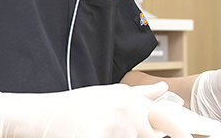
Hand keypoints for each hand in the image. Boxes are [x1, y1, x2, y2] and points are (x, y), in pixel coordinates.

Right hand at [0, 82, 192, 137]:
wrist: (42, 115)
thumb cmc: (76, 106)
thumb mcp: (110, 93)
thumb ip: (140, 93)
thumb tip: (163, 88)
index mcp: (129, 99)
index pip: (164, 119)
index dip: (179, 133)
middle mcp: (125, 111)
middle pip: (150, 136)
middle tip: (142, 134)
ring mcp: (112, 127)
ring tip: (102, 129)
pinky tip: (93, 133)